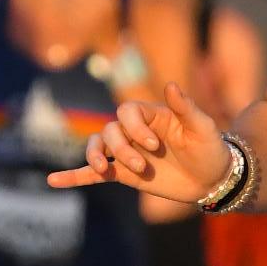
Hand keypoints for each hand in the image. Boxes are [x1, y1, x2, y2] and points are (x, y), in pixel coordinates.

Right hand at [46, 80, 231, 201]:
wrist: (213, 178)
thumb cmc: (209, 148)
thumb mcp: (203, 127)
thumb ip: (186, 107)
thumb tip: (171, 85)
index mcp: (149, 115)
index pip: (127, 113)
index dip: (135, 128)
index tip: (155, 147)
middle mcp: (133, 131)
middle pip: (110, 132)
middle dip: (121, 149)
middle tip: (143, 166)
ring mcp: (126, 152)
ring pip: (98, 148)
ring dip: (95, 157)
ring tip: (101, 168)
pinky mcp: (123, 174)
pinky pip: (93, 174)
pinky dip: (73, 176)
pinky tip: (53, 180)